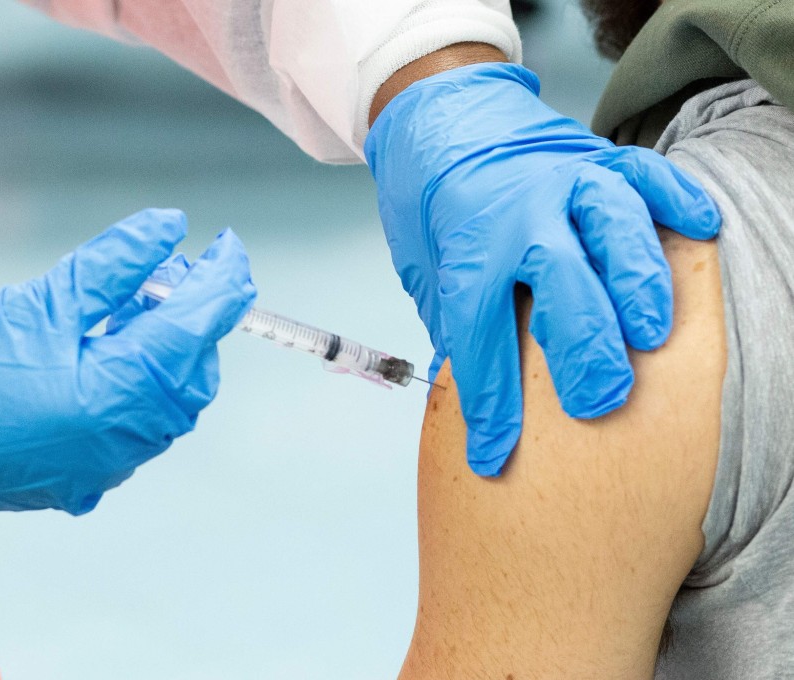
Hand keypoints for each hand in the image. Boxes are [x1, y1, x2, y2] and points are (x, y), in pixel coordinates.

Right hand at [0, 209, 255, 531]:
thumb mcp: (41, 302)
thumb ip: (115, 264)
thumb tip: (171, 227)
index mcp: (118, 393)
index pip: (197, 327)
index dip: (223, 281)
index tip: (230, 247)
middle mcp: (128, 439)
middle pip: (194, 368)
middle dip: (195, 317)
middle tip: (166, 275)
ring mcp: (114, 465)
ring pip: (173, 400)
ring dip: (168, 350)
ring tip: (131, 309)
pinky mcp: (94, 476)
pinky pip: (142, 425)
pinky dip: (141, 384)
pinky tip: (110, 355)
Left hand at [364, 63, 719, 475]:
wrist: (438, 120)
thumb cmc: (434, 209)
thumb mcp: (429, 273)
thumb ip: (457, 325)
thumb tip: (474, 397)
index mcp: (468, 249)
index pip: (478, 336)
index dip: (488, 404)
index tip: (494, 457)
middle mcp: (520, 213)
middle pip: (560, 282)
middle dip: (584, 348)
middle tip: (598, 401)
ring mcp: (563, 181)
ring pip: (614, 227)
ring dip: (638, 282)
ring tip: (652, 333)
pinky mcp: (597, 158)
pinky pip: (647, 174)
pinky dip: (677, 201)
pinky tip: (699, 229)